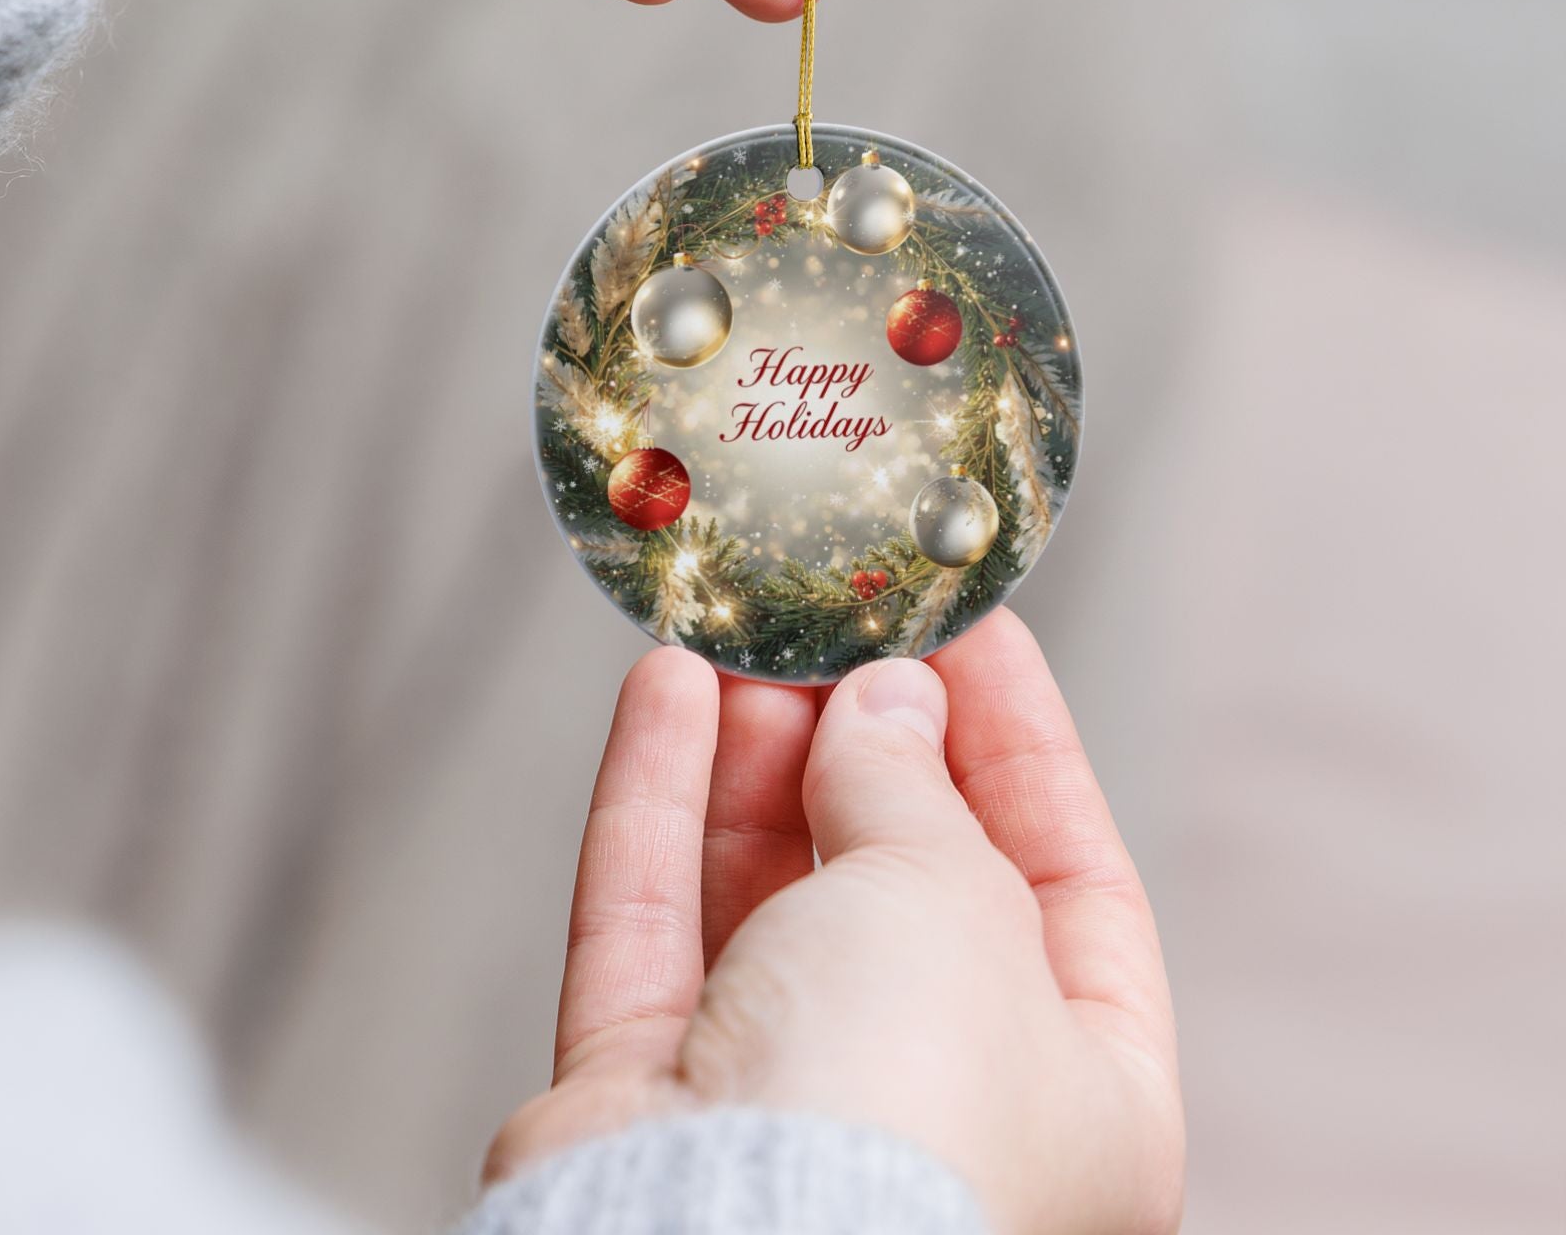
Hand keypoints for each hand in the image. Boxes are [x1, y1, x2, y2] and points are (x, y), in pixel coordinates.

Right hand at [489, 611, 1183, 1234]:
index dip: (1018, 742)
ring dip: (753, 756)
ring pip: (767, 894)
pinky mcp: (649, 1098)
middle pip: (902, 881)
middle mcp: (938, 1108)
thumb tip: (884, 701)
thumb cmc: (898, 1113)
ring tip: (744, 639)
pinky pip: (655, 922)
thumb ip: (912, 782)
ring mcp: (784, 1108)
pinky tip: (663, 690)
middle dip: (863, 741)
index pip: (1071, 879)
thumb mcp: (950, 894)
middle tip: (835, 622)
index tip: (966, 628)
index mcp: (1086, 1099)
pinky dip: (657, 802)